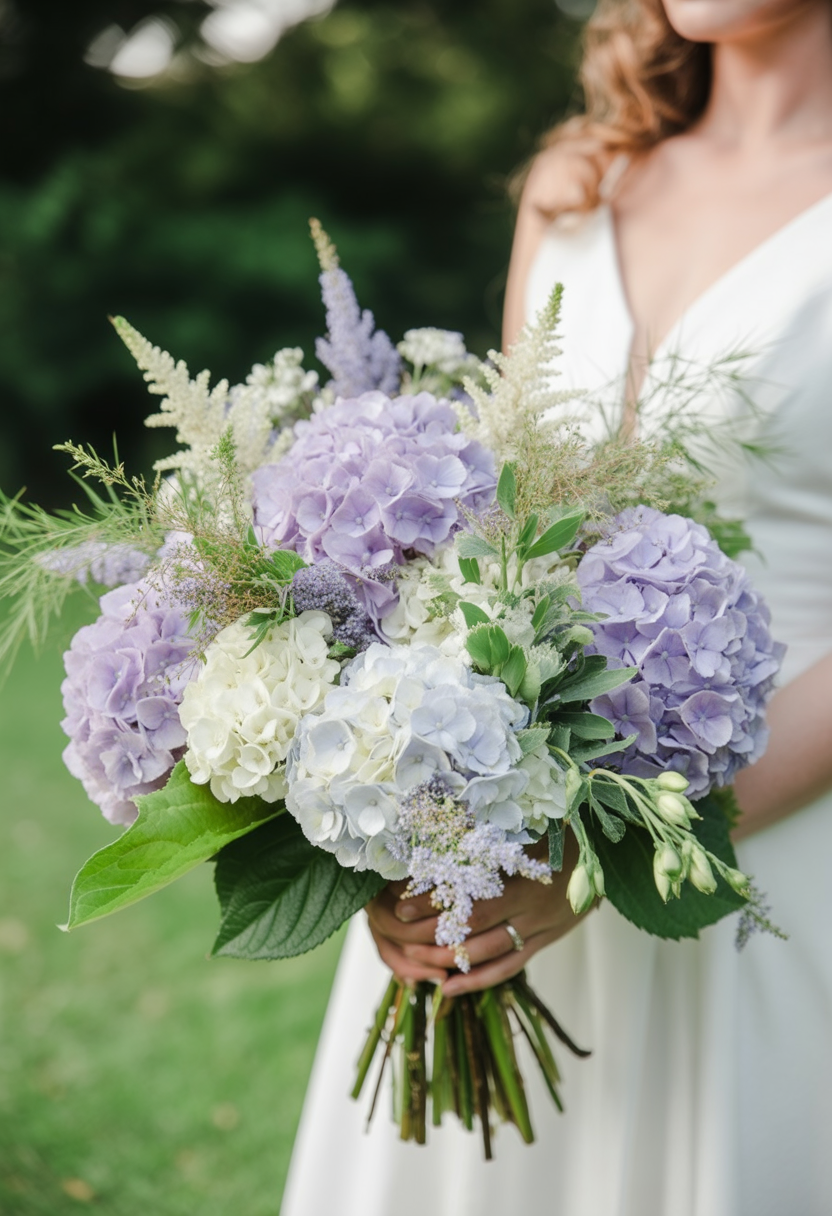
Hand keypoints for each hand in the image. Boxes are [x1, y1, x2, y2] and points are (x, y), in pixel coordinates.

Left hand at [366, 836, 589, 996]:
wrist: (611, 855)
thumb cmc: (565, 833)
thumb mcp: (534, 830)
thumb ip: (496, 838)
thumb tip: (445, 831)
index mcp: (527, 878)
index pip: (475, 900)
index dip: (438, 905)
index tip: (402, 903)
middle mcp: (532, 908)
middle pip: (477, 929)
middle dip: (435, 934)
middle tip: (399, 932)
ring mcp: (540, 929)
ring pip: (490, 954)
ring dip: (451, 961)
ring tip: (414, 963)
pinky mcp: (545, 942)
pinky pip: (509, 967)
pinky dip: (478, 980)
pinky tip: (449, 989)